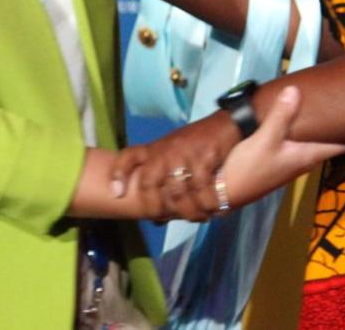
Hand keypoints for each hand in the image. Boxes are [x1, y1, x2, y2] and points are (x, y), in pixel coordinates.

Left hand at [112, 111, 239, 222]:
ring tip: (199, 218)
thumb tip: (157, 221)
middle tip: (169, 219)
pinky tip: (213, 209)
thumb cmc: (197, 144)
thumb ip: (164, 181)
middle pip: (149, 184)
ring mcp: (183, 154)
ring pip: (177, 193)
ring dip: (188, 212)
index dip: (118, 174)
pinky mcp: (204, 157)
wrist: (226, 124)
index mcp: (155, 149)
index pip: (128, 157)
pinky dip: (207, 203)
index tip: (117, 193)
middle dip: (156, 208)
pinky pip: (201, 188)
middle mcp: (165, 151)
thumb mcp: (174, 152)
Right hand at [220, 86, 344, 207]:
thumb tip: (296, 89)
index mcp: (307, 156)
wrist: (223, 192)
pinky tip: (296, 121)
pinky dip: (304, 131)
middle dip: (338, 125)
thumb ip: (280, 115)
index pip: (343, 145)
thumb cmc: (248, 168)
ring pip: (313, 142)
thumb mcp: (265, 139)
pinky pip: (299, 143)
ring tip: (324, 106)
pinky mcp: (277, 161)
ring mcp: (290, 162)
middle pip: (330, 142)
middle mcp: (304, 160)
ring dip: (319, 128)